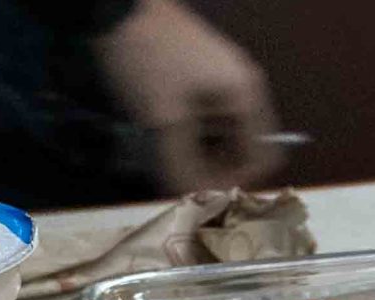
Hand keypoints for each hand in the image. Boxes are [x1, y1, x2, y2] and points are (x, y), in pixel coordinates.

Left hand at [94, 0, 283, 191]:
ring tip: (168, 166)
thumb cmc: (148, 61)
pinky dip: (188, 138)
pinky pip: (203, 122)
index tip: (205, 198)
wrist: (114, 8)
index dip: (235, 183)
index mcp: (246, 96)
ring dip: (198, 157)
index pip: (260, 158)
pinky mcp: (198, 79)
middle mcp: (241, 90)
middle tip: (181, 185)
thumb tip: (194, 204)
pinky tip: (163, 144)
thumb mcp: (164, 120)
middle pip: (241, 150)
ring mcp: (220, 82)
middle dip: (215, 171)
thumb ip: (182, 167)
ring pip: (220, 138)